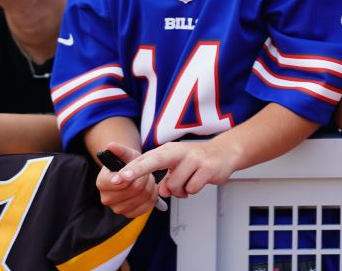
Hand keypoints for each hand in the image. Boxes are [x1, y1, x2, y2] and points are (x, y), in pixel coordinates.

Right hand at [94, 142, 158, 217]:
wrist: (132, 175)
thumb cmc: (128, 164)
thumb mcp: (127, 154)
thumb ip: (120, 149)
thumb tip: (110, 145)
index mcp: (102, 183)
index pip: (121, 181)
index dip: (134, 174)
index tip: (138, 168)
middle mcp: (107, 198)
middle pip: (135, 189)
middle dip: (145, 178)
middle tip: (145, 173)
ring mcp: (117, 208)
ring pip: (143, 197)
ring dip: (150, 186)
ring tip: (147, 180)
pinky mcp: (128, 214)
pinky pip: (146, 208)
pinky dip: (152, 197)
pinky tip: (149, 190)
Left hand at [117, 137, 242, 200]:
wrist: (224, 153)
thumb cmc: (196, 160)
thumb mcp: (177, 165)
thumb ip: (165, 178)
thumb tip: (162, 191)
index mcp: (168, 150)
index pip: (145, 159)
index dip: (130, 168)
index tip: (117, 177)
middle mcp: (179, 151)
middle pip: (154, 161)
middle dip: (136, 171)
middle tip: (121, 179)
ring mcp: (194, 159)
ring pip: (174, 185)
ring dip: (180, 190)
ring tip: (188, 181)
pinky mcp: (207, 168)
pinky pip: (191, 189)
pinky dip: (192, 190)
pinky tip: (199, 181)